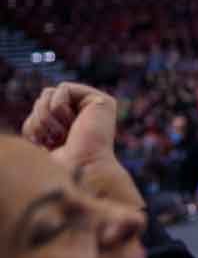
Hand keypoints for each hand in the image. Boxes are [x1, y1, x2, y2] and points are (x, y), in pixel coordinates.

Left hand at [24, 82, 142, 210]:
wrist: (79, 169)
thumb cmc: (60, 162)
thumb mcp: (41, 134)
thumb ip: (42, 113)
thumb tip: (48, 92)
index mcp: (73, 125)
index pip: (38, 109)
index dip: (34, 125)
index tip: (48, 145)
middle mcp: (86, 115)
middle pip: (42, 99)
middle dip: (40, 119)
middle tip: (57, 139)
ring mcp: (95, 108)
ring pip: (48, 93)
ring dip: (47, 115)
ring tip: (64, 132)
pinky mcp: (101, 101)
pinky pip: (63, 88)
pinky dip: (58, 106)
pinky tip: (73, 122)